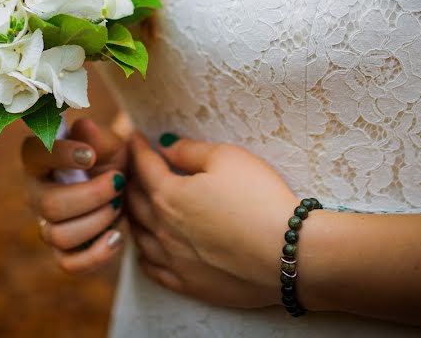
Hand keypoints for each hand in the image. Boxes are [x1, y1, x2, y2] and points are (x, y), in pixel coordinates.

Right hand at [20, 117, 128, 273]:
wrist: (127, 189)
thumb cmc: (112, 160)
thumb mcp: (112, 144)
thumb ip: (98, 137)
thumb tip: (84, 127)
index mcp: (40, 160)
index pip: (34, 155)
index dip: (59, 156)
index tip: (90, 155)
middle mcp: (36, 194)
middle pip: (48, 204)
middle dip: (89, 195)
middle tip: (118, 182)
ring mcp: (48, 225)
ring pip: (58, 235)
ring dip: (96, 221)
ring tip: (119, 207)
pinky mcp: (64, 253)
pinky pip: (69, 264)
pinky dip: (96, 254)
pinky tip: (117, 236)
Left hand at [127, 132, 296, 307]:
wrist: (290, 255)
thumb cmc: (261, 200)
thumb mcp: (228, 158)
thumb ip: (190, 151)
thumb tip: (165, 146)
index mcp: (169, 195)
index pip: (143, 166)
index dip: (137, 147)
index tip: (135, 136)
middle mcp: (163, 228)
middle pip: (134, 200)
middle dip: (130, 179)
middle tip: (133, 167)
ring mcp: (174, 259)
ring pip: (138, 235)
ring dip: (132, 215)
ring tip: (134, 203)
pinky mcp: (189, 284)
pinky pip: (152, 269)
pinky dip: (143, 254)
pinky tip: (145, 248)